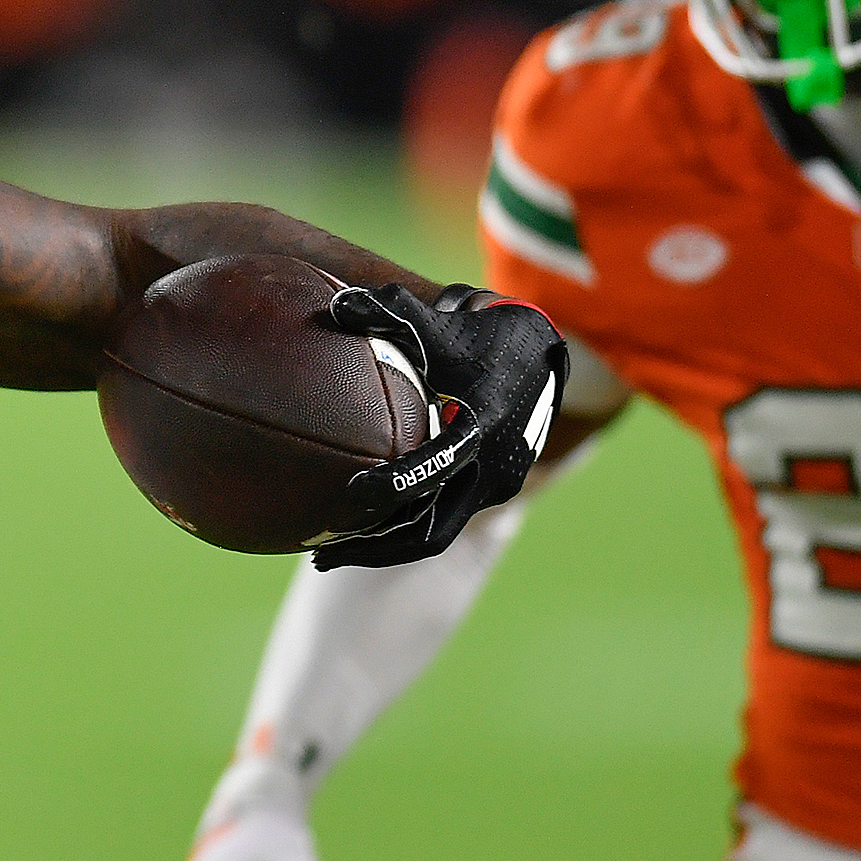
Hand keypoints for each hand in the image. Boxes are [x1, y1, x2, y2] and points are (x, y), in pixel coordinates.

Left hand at [314, 285, 564, 569]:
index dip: (393, 486)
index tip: (350, 495)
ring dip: (384, 546)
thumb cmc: (479, 334)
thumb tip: (335, 306)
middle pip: (430, 528)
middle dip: (376, 545)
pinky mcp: (488, 492)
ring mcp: (494, 487)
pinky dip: (402, 527)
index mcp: (482, 428)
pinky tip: (356, 528)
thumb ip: (388, 312)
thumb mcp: (437, 320)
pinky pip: (442, 519)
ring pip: (435, 533)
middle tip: (320, 552)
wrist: (539, 352)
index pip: (435, 469)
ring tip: (326, 554)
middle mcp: (493, 469)